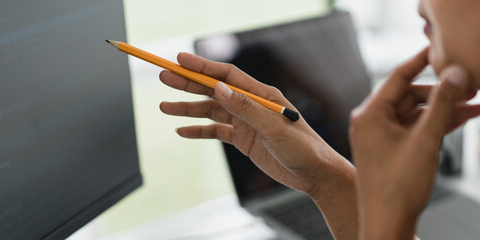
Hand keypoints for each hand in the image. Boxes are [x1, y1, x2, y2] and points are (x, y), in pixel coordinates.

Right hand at [158, 52, 353, 195]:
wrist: (315, 174)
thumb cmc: (303, 148)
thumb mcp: (273, 128)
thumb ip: (246, 108)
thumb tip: (219, 89)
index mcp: (262, 95)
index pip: (227, 76)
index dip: (203, 67)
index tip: (180, 60)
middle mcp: (252, 105)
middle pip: (214, 90)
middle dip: (188, 84)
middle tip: (164, 77)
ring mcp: (247, 122)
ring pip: (211, 111)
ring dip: (188, 108)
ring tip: (164, 106)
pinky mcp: (244, 140)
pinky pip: (216, 132)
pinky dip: (198, 131)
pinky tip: (181, 130)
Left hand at [350, 48, 479, 239]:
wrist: (389, 224)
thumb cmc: (399, 188)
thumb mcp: (426, 140)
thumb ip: (443, 104)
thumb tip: (457, 73)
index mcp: (370, 114)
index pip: (399, 76)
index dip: (423, 62)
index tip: (443, 50)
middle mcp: (371, 122)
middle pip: (411, 94)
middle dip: (442, 92)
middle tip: (472, 87)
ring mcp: (381, 136)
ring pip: (416, 113)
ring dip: (444, 109)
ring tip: (477, 106)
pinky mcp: (391, 150)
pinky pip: (415, 128)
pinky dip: (437, 125)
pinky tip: (464, 119)